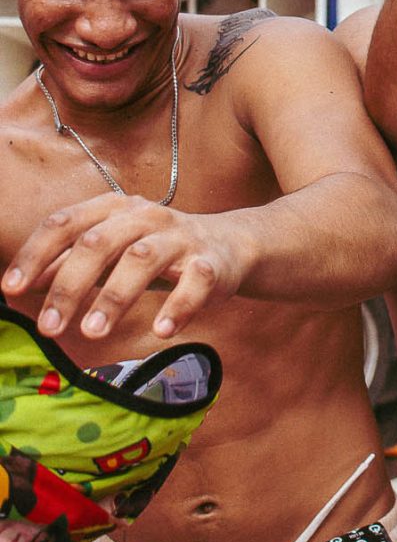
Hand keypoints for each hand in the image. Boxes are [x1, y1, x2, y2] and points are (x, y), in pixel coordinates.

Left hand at [1, 193, 245, 341]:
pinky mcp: (212, 263)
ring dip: (113, 296)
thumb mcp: (113, 249)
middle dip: (69, 286)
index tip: (10, 289)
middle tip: (49, 327)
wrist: (229, 245)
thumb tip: (24, 280)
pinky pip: (196, 282)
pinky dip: (179, 306)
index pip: (66, 224)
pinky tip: (161, 330)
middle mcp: (145, 216)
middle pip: (99, 244)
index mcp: (114, 209)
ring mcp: (180, 238)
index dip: (35, 255)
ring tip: (91, 332)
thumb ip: (71, 262)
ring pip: (142, 260)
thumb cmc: (159, 250)